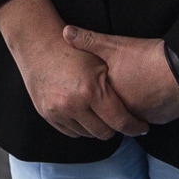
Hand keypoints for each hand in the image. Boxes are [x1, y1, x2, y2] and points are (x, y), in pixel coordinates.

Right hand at [0, 0, 150, 139]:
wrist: (37, 44)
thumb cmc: (72, 50)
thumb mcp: (100, 61)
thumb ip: (117, 87)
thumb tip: (139, 106)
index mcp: (90, 90)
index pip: (120, 121)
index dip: (135, 127)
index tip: (142, 127)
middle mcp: (73, 104)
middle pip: (104, 133)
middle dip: (115, 128)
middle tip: (121, 119)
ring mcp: (57, 111)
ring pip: (87, 134)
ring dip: (96, 127)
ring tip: (101, 114)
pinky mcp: (46, 114)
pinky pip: (70, 131)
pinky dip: (80, 126)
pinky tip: (84, 113)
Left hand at [62, 27, 178, 125]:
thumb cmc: (147, 57)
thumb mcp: (115, 45)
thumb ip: (89, 40)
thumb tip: (65, 32)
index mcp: (108, 97)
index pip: (96, 98)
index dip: (97, 88)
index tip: (99, 82)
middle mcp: (123, 112)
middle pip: (113, 109)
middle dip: (113, 101)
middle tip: (117, 89)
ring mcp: (143, 118)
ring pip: (132, 114)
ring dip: (132, 106)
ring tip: (136, 89)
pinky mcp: (161, 120)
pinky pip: (150, 116)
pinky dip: (150, 107)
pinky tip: (152, 93)